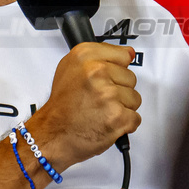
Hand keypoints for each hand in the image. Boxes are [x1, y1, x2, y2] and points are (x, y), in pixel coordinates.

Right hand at [26, 43, 141, 169]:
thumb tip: (127, 53)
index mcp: (84, 56)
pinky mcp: (117, 116)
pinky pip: (135, 118)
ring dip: (122, 108)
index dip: (115, 69)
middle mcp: (96, 72)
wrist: (53, 134)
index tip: (105, 78)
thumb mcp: (70, 68)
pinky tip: (106, 122)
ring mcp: (108, 95)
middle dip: (118, 90)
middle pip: (130, 78)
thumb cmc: (61, 106)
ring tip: (101, 111)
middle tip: (98, 98)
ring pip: (135, 98)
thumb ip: (99, 56)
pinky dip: (124, 124)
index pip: (123, 55)